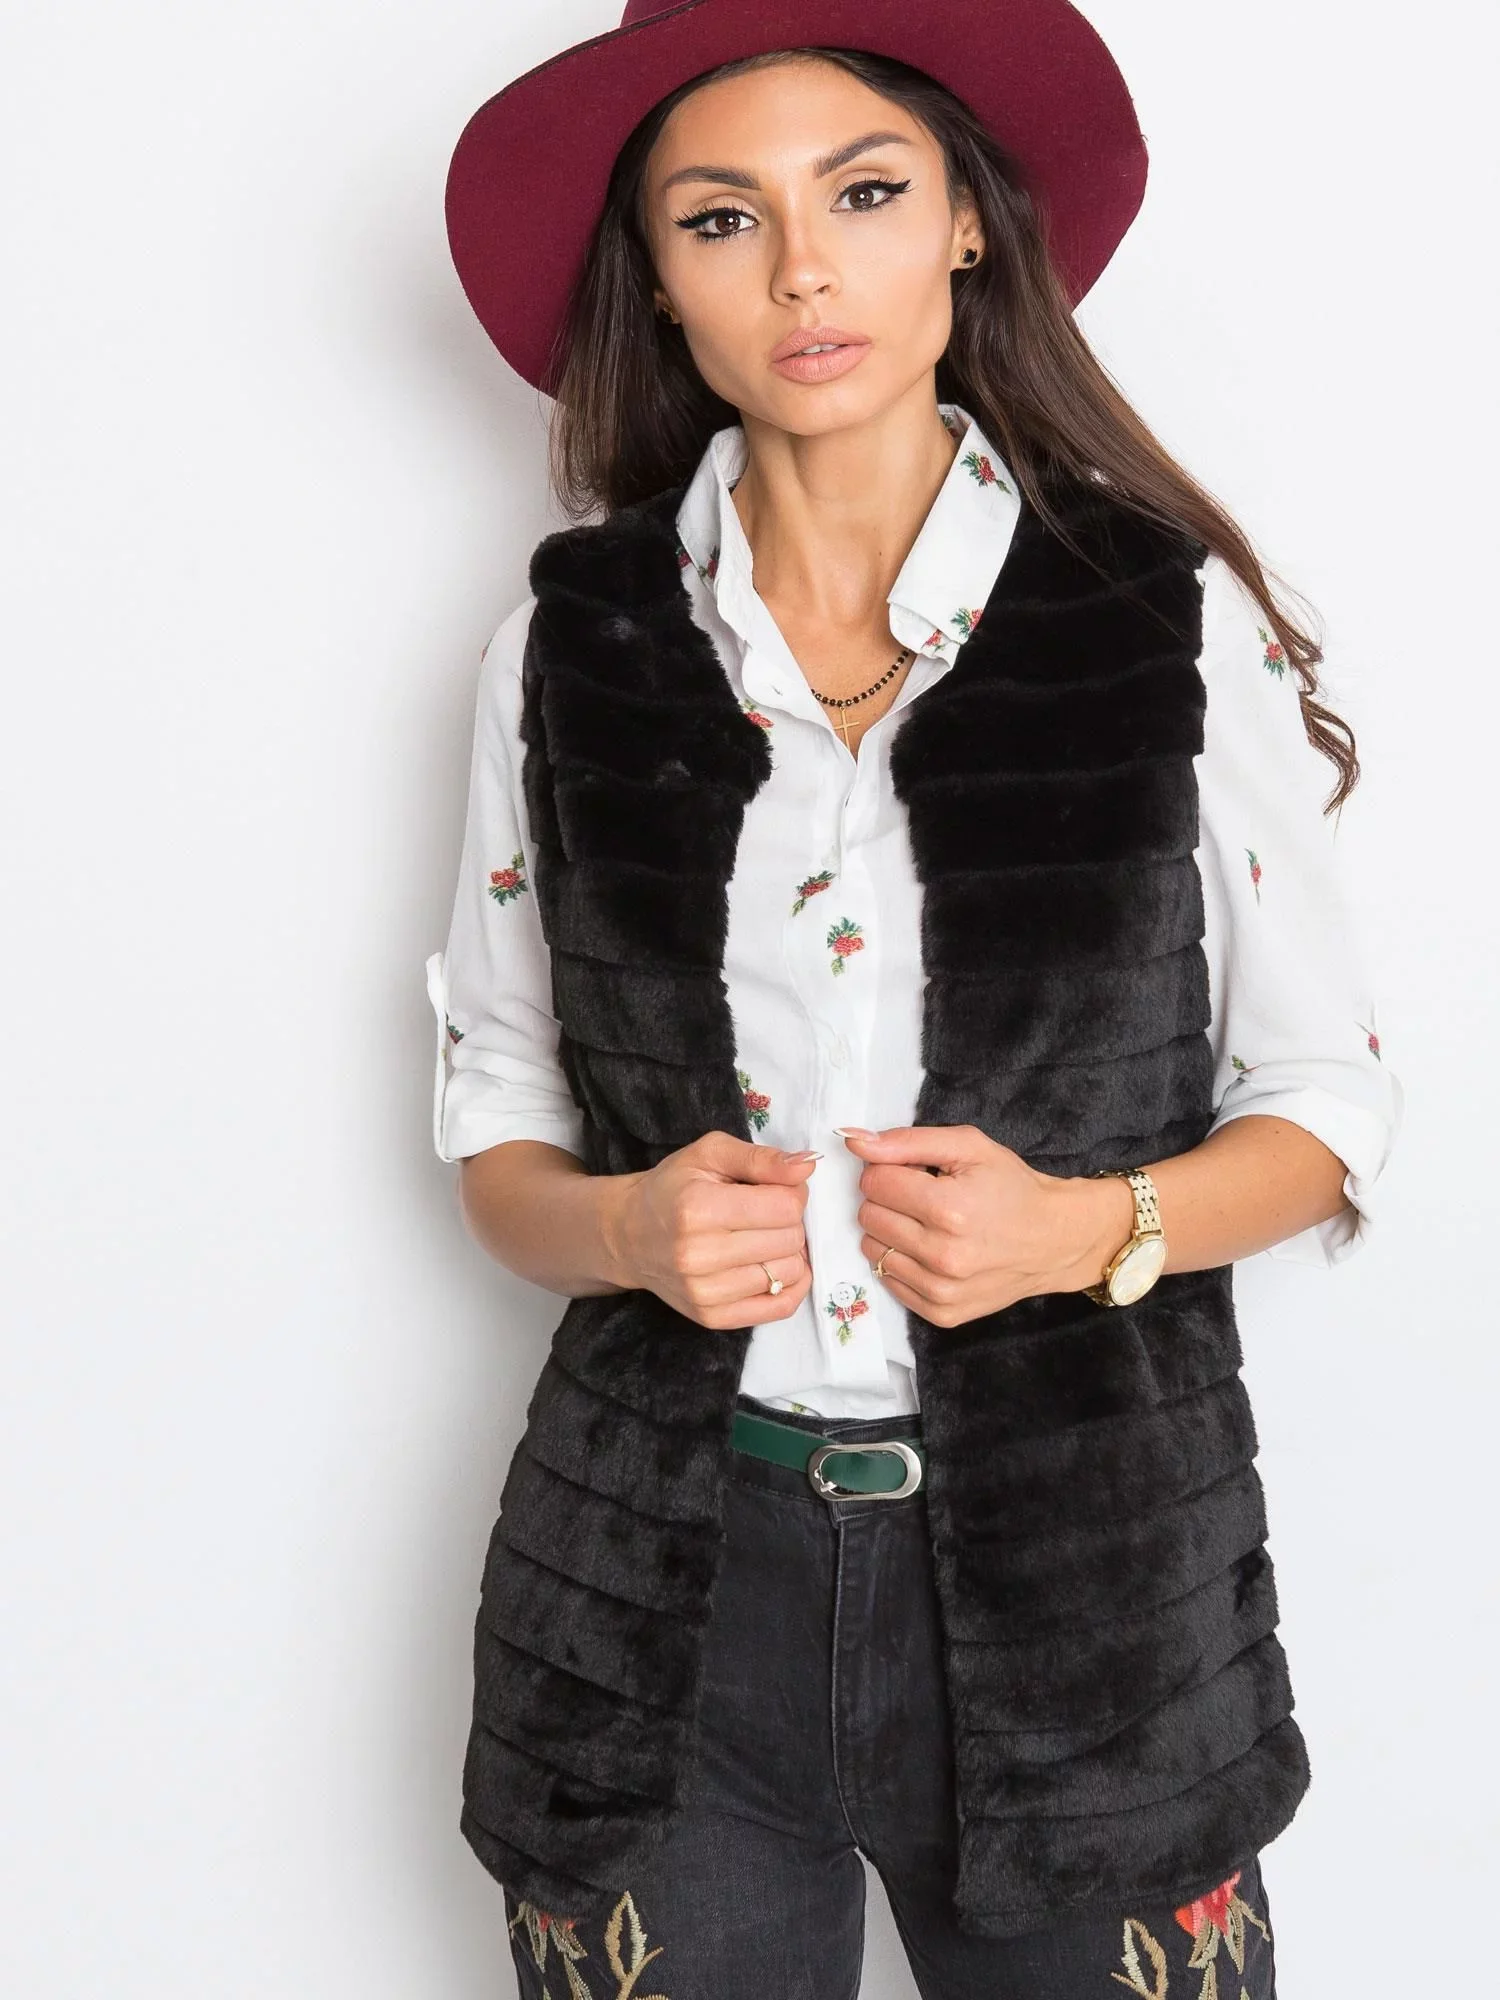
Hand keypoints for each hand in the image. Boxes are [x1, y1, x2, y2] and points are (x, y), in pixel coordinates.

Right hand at [609, 1130, 818, 1329]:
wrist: (629, 1234)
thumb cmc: (672, 1188)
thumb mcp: (710, 1154)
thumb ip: (761, 1158)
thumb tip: (808, 1166)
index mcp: (699, 1208)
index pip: (785, 1207)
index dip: (792, 1193)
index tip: (776, 1189)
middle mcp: (699, 1255)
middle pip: (790, 1240)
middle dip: (790, 1222)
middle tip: (767, 1213)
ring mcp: (705, 1292)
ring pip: (790, 1273)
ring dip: (789, 1253)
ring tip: (764, 1238)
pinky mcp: (712, 1317)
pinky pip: (780, 1308)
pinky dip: (790, 1286)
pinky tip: (776, 1266)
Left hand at [836, 1124, 1131, 1325]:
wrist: (1054, 1239)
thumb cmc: (1011, 1187)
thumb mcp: (969, 1147)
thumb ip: (907, 1141)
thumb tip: (853, 1140)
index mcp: (949, 1208)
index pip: (873, 1182)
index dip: (889, 1170)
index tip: (915, 1174)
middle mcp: (943, 1255)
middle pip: (869, 1216)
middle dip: (889, 1200)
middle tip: (923, 1198)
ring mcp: (942, 1290)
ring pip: (872, 1250)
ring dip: (892, 1232)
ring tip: (928, 1225)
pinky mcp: (942, 1313)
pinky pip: (889, 1281)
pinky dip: (903, 1263)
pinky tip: (931, 1251)